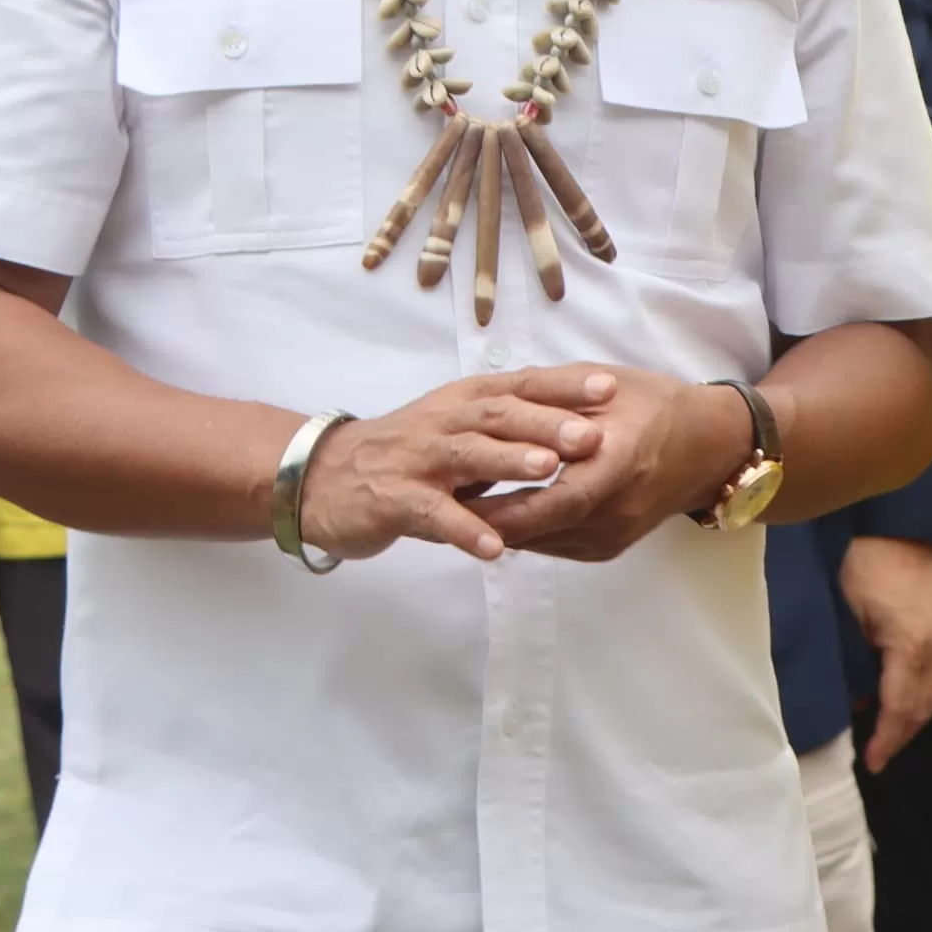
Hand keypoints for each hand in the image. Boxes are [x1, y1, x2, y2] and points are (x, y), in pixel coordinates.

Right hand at [296, 370, 611, 563]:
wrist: (322, 477)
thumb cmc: (404, 452)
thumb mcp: (454, 426)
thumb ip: (504, 423)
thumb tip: (573, 417)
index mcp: (463, 402)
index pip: (519, 385)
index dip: (563, 385)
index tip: (610, 386)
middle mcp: (443, 422)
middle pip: (498, 415)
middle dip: (546, 421)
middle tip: (592, 433)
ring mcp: (418, 460)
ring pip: (468, 455)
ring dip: (510, 461)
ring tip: (550, 471)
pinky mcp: (395, 499)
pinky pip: (433, 514)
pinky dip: (465, 529)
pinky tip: (496, 546)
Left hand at [472, 367, 759, 563]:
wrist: (710, 447)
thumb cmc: (656, 404)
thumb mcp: (605, 386)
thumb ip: (552, 401)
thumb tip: (496, 411)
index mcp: (618, 465)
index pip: (553, 499)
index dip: (503, 506)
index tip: (456, 496)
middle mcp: (616, 511)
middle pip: (538, 529)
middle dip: (485, 520)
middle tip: (439, 501)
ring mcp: (613, 536)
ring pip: (540, 541)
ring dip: (499, 527)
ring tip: (455, 506)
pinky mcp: (608, 548)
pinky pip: (554, 544)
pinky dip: (523, 530)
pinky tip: (495, 513)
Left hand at [839, 536, 931, 769]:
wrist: (901, 518)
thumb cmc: (864, 561)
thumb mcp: (849, 613)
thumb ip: (855, 660)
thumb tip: (857, 697)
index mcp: (912, 647)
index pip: (901, 708)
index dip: (886, 739)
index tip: (870, 761)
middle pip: (924, 708)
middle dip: (901, 736)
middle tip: (878, 758)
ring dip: (914, 719)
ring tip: (890, 737)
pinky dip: (923, 697)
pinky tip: (904, 702)